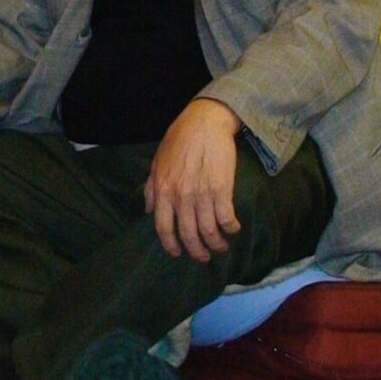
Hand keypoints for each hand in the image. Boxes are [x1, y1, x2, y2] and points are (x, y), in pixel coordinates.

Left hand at [144, 99, 241, 261]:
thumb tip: (147, 210)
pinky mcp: (222, 189)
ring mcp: (201, 194)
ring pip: (209, 231)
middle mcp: (180, 196)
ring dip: (216, 243)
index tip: (178, 252)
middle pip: (188, 234)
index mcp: (163, 190)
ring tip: (221, 246)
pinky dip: (231, 228)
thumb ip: (151, 188)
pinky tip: (233, 228)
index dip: (171, 245)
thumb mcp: (157, 162)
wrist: (204, 122)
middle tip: (203, 257)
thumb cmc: (179, 139)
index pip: (163, 227)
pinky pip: (226, 218)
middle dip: (197, 251)